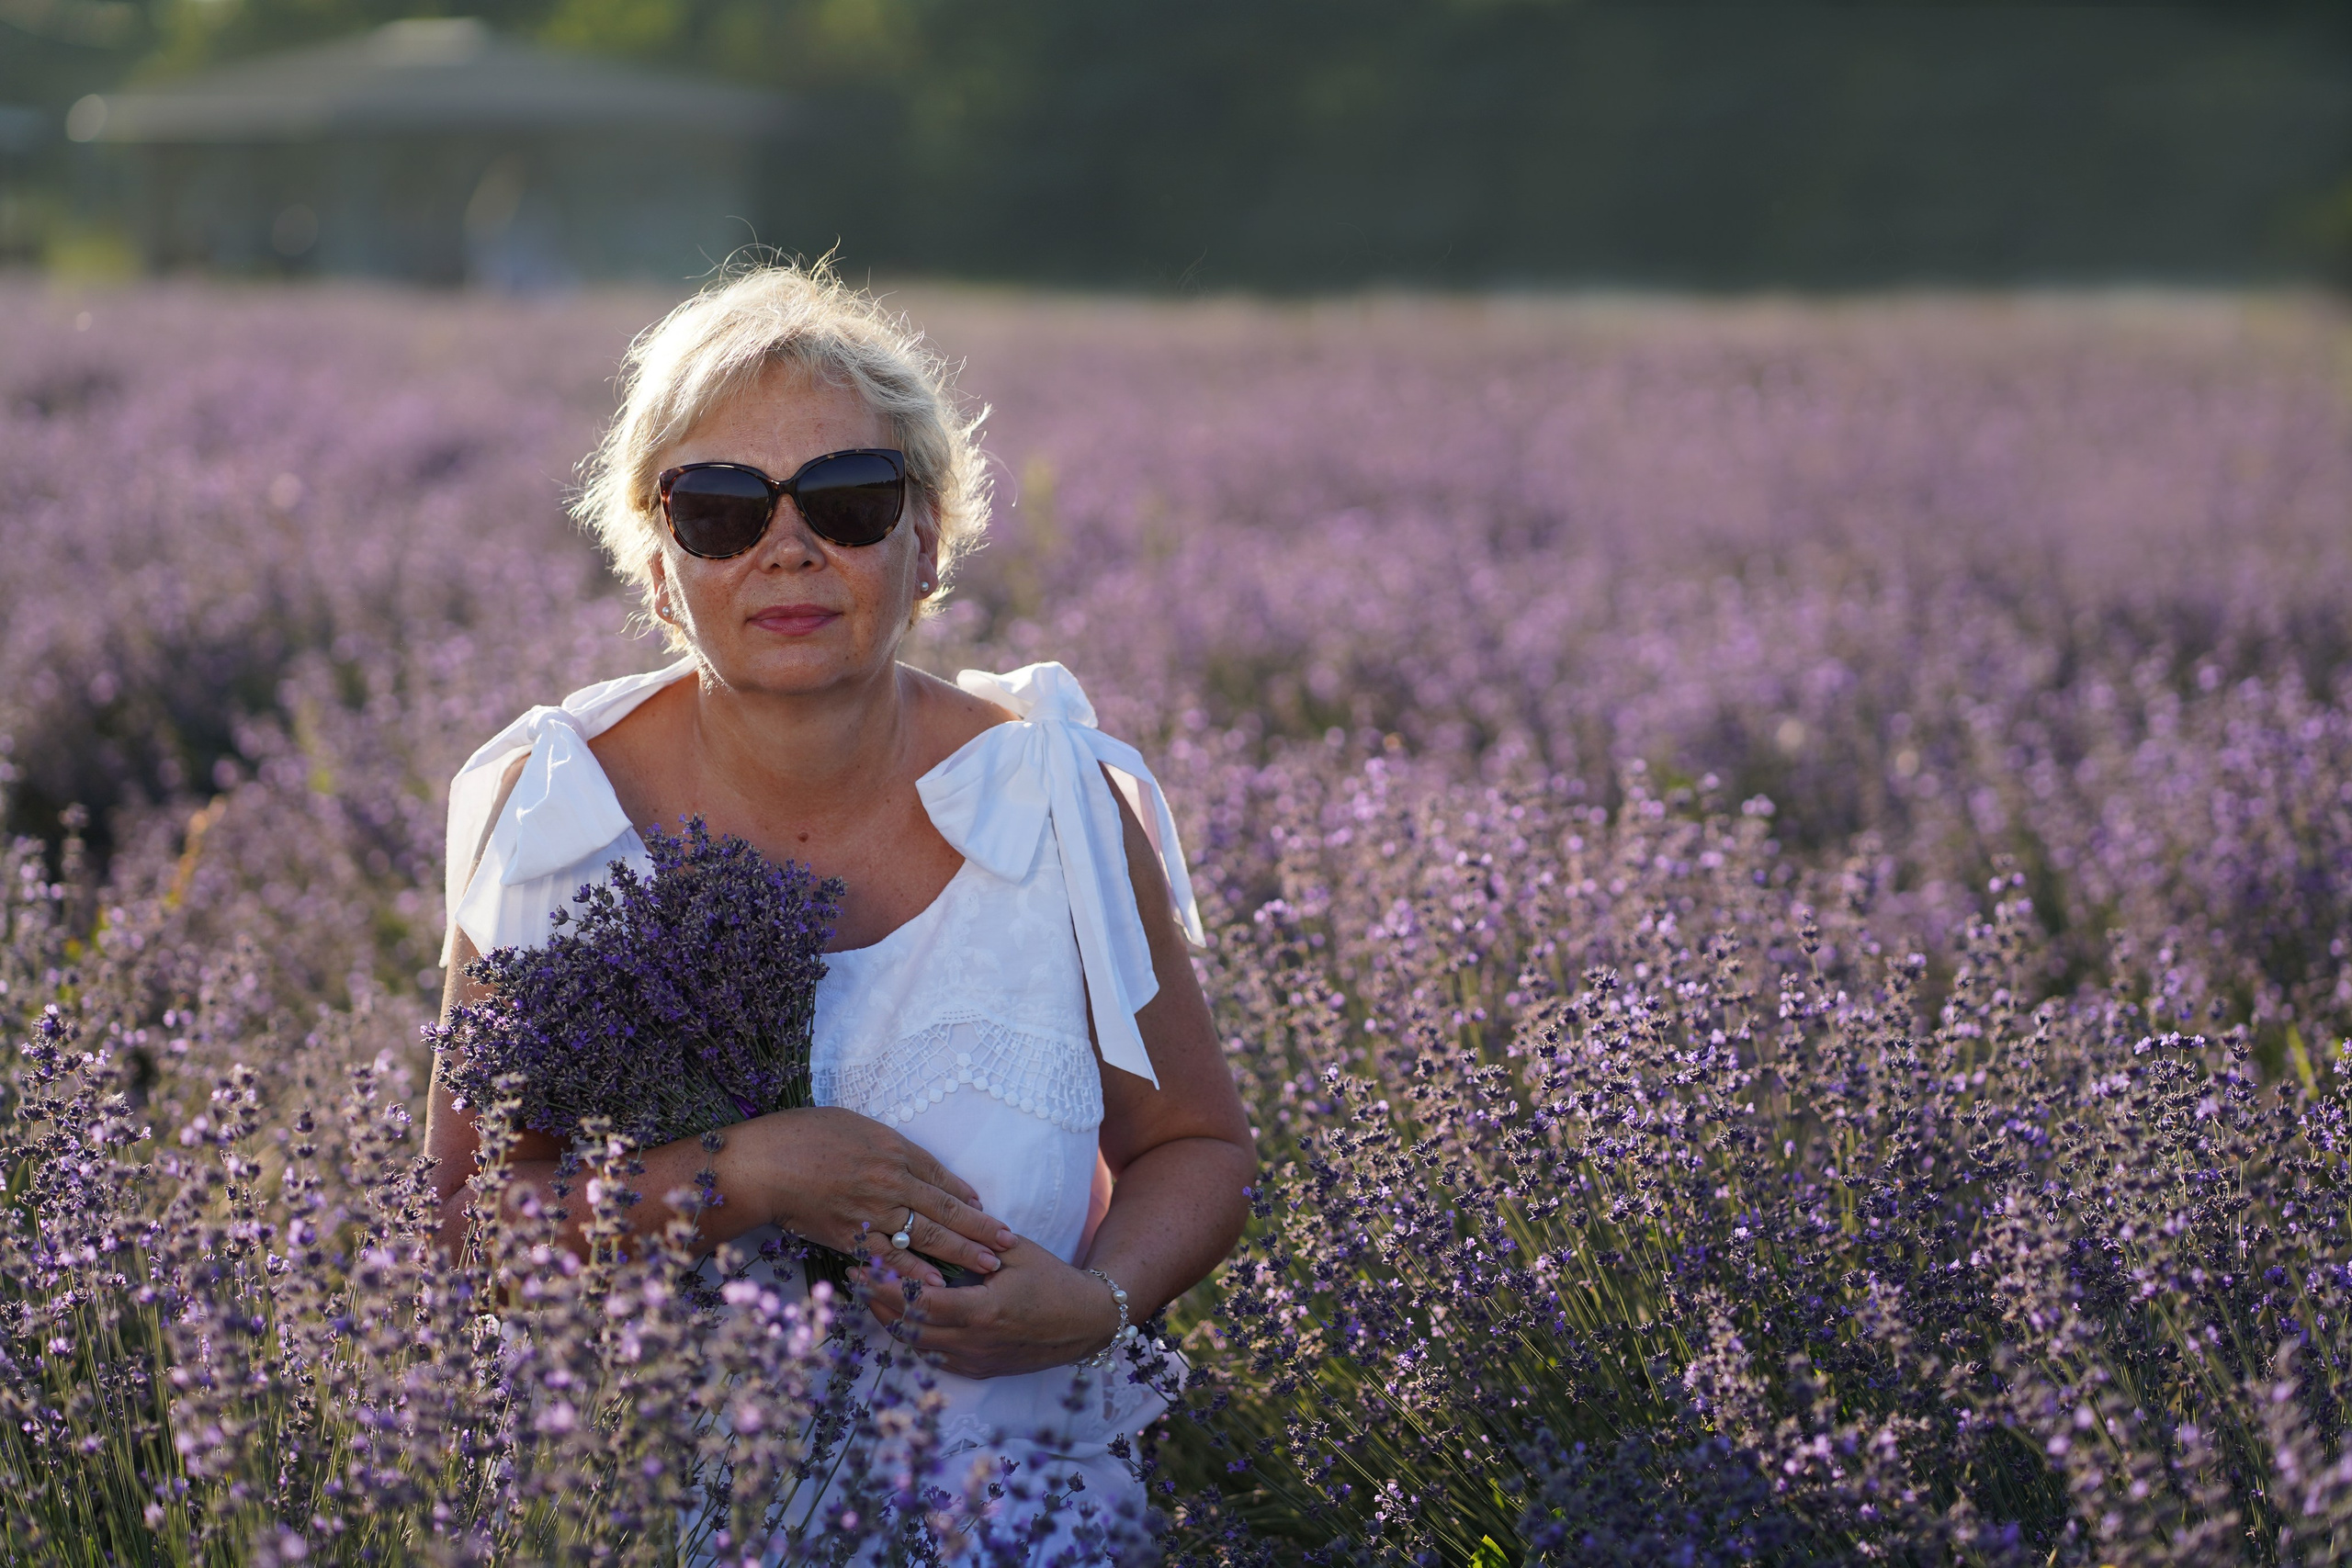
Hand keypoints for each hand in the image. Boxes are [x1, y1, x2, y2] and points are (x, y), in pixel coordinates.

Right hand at [716, 1107, 1013, 1286]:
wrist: (764, 1164)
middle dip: (980, 1227)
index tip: (984, 1207)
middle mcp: (892, 1181)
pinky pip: (891, 1258)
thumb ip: (883, 1143)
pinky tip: (939, 1284)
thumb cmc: (801, 1135)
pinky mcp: (852, 1237)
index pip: (941, 1176)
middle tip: (1008, 1242)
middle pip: (946, 1208)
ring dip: (962, 1252)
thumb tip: (903, 1157)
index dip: (965, 1194)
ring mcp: (874, 1212)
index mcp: (894, 1149)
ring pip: (929, 1236)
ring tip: (989, 1265)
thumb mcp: (852, 1124)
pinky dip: (917, 1272)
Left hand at [861, 1234, 1123, 1379]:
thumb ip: (976, 1242)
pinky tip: (903, 1317)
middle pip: (909, 1328)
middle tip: (855, 1279)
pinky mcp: (980, 1370)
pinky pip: (935, 1357)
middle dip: (877, 1303)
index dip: (885, 1287)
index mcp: (984, 1310)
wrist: (1086, 1322)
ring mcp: (976, 1361)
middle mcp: (975, 1342)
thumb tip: (936, 1222)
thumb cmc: (1054, 1281)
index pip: (919, 1303)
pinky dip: (915, 1337)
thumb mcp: (1018, 1252)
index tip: (861, 1267)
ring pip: (918, 1346)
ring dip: (892, 1321)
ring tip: (871, 1296)